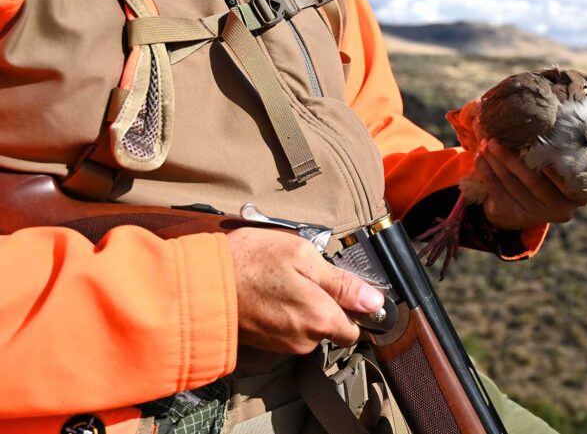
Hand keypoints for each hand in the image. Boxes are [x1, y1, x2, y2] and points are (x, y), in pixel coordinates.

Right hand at [227, 228, 384, 353]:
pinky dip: (284, 314)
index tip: (344, 288)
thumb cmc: (249, 263)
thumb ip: (342, 282)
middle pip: (332, 327)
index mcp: (321, 319)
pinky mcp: (265, 344)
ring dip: (303, 308)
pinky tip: (269, 293)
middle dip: (325, 305)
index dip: (354, 306)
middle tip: (305, 276)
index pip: (356, 327)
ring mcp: (283, 345)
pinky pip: (288, 330)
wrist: (198, 285)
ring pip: (309, 328)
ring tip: (282, 282)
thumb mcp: (302, 256)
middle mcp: (306, 340)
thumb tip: (374, 300)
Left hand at [476, 140, 586, 229]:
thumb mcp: (558, 167)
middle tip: (497, 138)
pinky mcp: (514, 217)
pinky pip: (497, 191)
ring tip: (486, 144)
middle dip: (512, 157)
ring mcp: (537, 215)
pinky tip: (480, 158)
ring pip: (512, 184)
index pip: (561, 173)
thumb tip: (544, 122)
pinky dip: (486, 172)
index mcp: (578, 194)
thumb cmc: (544, 176)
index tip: (531, 135)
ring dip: (496, 161)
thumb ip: (558, 153)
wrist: (520, 207)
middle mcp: (561, 208)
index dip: (545, 154)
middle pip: (534, 180)